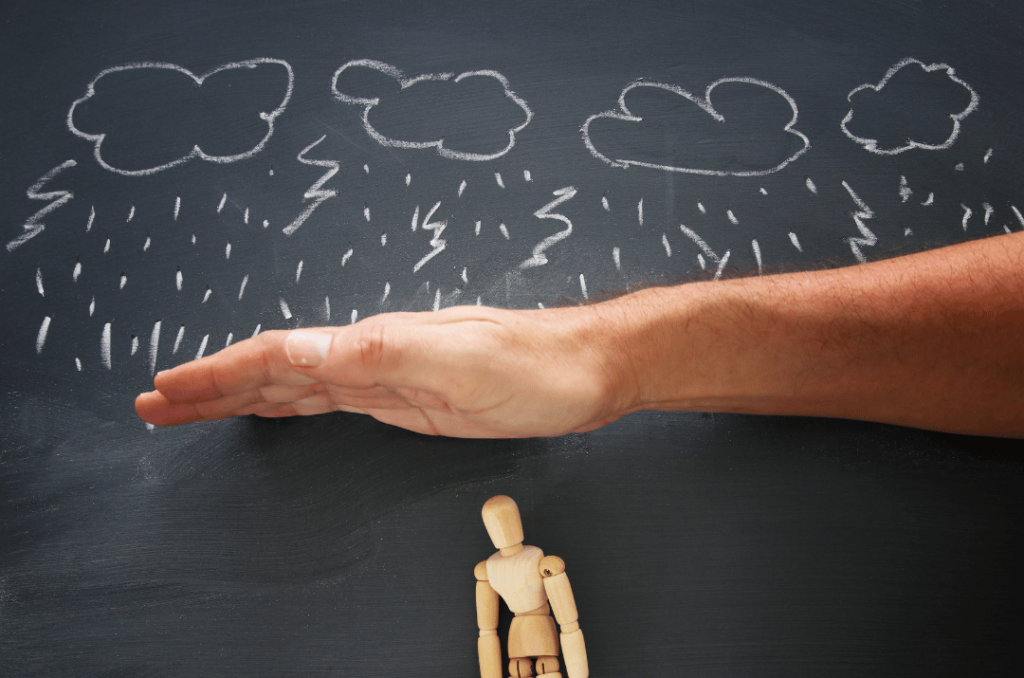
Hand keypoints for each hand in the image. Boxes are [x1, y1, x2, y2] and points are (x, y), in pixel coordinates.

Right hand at [135, 305, 633, 437]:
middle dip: (211, 388)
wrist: (586, 371)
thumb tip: (300, 349)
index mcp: (372, 344)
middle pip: (273, 372)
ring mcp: (386, 379)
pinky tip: (274, 407)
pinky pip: (331, 402)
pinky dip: (290, 406)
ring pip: (296, 388)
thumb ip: (379, 353)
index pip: (276, 357)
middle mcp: (370, 356)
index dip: (217, 374)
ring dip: (241, 398)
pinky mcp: (407, 401)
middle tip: (155, 404)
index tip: (165, 391)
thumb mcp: (457, 359)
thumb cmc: (535, 364)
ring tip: (191, 406)